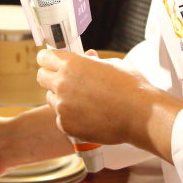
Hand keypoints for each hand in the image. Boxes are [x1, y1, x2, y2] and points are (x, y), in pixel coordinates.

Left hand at [36, 49, 171, 148]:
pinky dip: (71, 117)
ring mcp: (62, 106)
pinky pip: (61, 118)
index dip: (49, 60)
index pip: (43, 57)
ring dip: (62, 98)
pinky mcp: (66, 125)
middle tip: (67, 82)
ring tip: (85, 102)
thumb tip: (87, 59)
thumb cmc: (131, 87)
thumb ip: (92, 62)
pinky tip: (90, 116)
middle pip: (41, 77)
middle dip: (52, 77)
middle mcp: (62, 83)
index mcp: (71, 64)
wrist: (141, 115)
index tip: (54, 63)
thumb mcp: (112, 64)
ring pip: (51, 99)